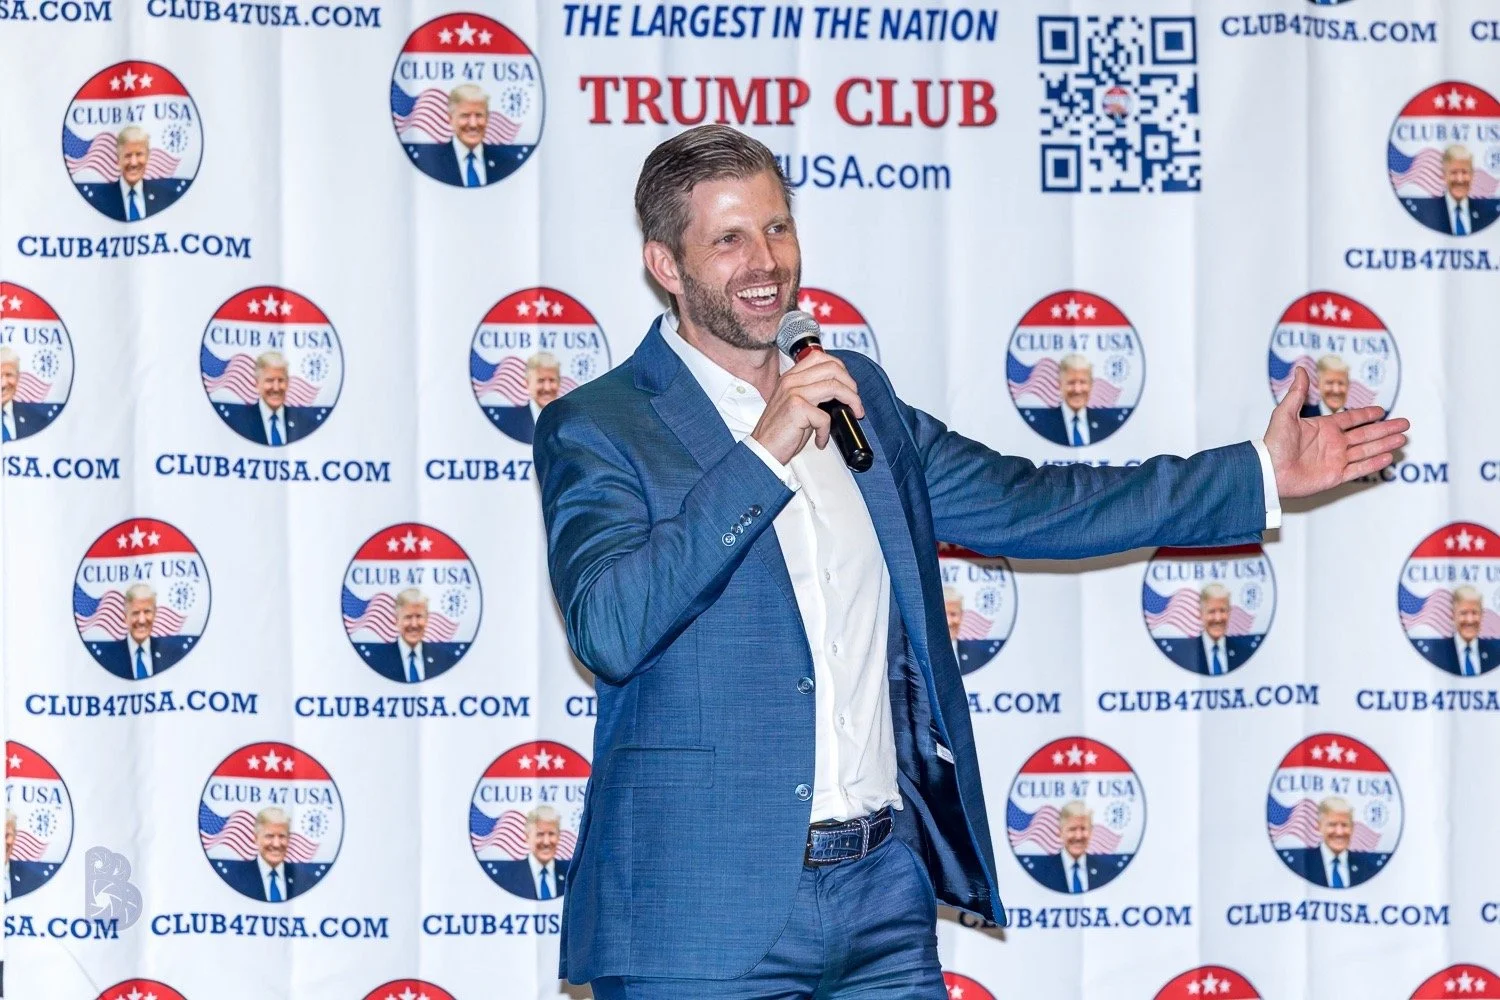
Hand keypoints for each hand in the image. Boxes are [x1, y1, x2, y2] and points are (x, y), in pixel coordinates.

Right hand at [751, 350, 864, 465]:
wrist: (762, 450)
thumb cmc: (778, 431)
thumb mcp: (794, 404)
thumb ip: (811, 393)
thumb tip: (838, 393)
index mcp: (790, 377)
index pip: (820, 357)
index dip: (840, 369)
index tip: (847, 384)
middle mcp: (791, 381)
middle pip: (832, 368)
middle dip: (851, 384)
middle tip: (855, 400)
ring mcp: (794, 393)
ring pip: (834, 386)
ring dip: (851, 401)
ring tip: (853, 413)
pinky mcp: (797, 408)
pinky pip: (825, 417)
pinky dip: (826, 431)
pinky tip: (820, 439)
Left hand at [1262, 367, 1409, 497]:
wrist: (1269, 471)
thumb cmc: (1273, 444)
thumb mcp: (1284, 414)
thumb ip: (1297, 393)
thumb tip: (1301, 369)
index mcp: (1323, 428)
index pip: (1350, 419)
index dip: (1366, 415)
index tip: (1382, 410)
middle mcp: (1332, 443)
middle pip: (1365, 434)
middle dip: (1385, 429)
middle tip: (1405, 423)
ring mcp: (1335, 460)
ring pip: (1366, 450)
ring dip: (1384, 444)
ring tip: (1402, 438)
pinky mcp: (1334, 476)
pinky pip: (1358, 468)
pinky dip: (1373, 463)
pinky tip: (1388, 457)